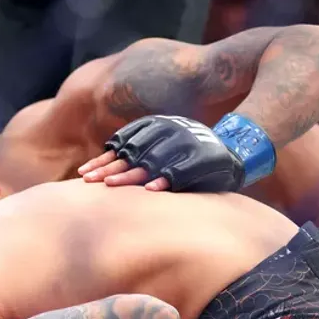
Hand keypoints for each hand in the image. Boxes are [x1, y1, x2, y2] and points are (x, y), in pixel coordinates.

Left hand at [79, 115, 246, 192]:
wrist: (234, 151)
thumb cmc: (190, 156)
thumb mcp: (164, 148)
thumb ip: (139, 155)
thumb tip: (104, 172)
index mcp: (156, 128)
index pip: (122, 145)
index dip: (103, 160)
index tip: (83, 174)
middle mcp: (169, 132)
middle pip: (132, 154)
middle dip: (109, 169)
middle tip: (89, 182)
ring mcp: (186, 144)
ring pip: (153, 162)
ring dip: (131, 175)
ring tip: (111, 185)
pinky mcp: (203, 158)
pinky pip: (181, 171)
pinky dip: (166, 180)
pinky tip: (151, 190)